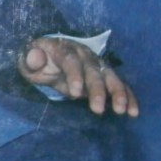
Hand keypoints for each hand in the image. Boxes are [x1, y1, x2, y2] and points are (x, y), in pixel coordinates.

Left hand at [18, 37, 138, 116]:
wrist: (48, 54)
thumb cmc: (37, 60)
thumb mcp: (27, 60)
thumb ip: (31, 60)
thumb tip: (35, 57)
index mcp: (64, 49)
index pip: (71, 60)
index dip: (74, 76)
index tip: (75, 94)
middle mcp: (84, 54)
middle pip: (93, 70)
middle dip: (97, 89)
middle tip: (97, 109)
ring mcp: (97, 63)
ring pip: (110, 76)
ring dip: (118, 93)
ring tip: (122, 110)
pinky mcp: (105, 74)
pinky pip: (120, 84)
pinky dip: (128, 96)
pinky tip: (133, 112)